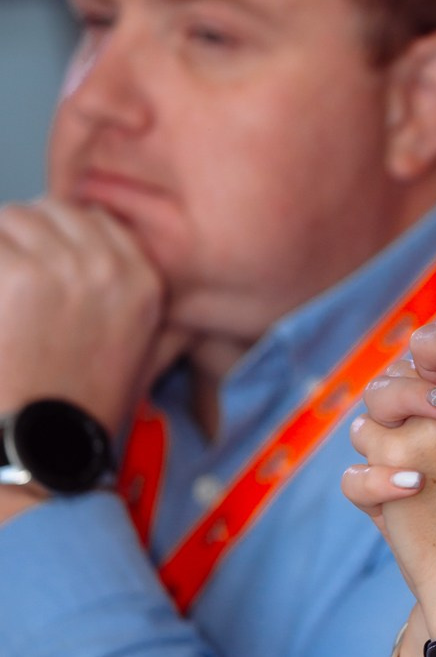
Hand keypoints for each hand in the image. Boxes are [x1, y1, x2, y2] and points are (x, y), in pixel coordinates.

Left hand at [0, 199, 168, 432]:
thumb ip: (173, 330)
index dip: (62, 237)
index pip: (95, 219)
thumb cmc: (84, 409)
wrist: (43, 445)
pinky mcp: (14, 273)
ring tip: (4, 293)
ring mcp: (60, 266)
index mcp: (143, 280)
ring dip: (2, 247)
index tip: (44, 266)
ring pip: (14, 219)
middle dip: (29, 238)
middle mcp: (108, 266)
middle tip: (15, 281)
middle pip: (52, 212)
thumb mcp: (148, 364)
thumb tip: (195, 320)